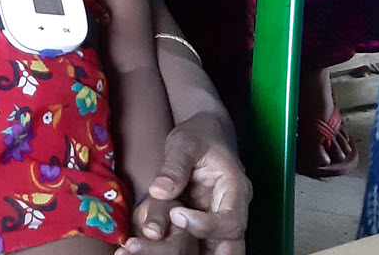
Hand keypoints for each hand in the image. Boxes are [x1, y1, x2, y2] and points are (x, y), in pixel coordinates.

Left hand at [128, 114, 250, 254]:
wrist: (204, 135)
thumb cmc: (199, 135)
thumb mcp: (185, 141)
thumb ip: (175, 165)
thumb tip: (159, 191)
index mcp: (236, 190)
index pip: (231, 222)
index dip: (205, 226)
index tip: (175, 214)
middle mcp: (231, 213)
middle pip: (229, 250)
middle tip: (158, 250)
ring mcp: (218, 224)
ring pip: (212, 253)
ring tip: (141, 250)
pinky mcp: (203, 230)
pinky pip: (194, 248)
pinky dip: (172, 251)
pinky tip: (144, 248)